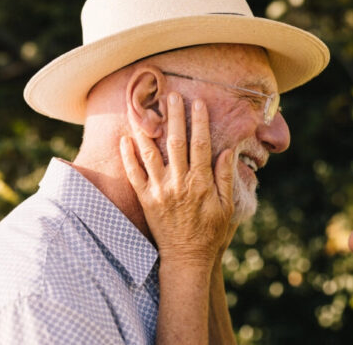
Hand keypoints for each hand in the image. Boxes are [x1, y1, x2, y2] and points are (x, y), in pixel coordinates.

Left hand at [120, 92, 234, 267]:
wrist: (186, 258)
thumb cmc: (210, 232)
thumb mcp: (227, 207)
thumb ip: (225, 177)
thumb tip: (227, 151)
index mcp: (200, 183)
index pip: (200, 144)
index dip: (199, 122)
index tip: (198, 102)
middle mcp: (178, 183)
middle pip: (176, 142)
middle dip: (174, 116)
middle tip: (172, 95)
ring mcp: (159, 190)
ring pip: (151, 153)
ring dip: (148, 129)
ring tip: (144, 109)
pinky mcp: (145, 199)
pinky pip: (134, 174)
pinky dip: (128, 156)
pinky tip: (125, 138)